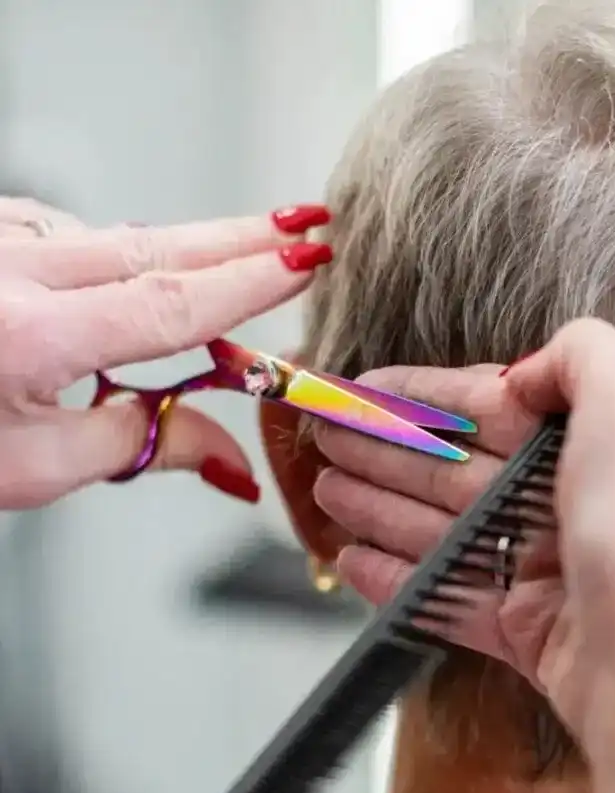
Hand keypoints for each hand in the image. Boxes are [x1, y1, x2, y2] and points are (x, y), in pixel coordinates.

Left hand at [0, 197, 331, 508]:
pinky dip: (121, 254)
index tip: (307, 261)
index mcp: (27, 336)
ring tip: (253, 252)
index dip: (248, 284)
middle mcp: (11, 271)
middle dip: (243, 236)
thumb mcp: (32, 470)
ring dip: (188, 248)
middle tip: (308, 223)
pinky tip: (142, 271)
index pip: (167, 306)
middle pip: (156, 246)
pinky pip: (72, 236)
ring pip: (116, 238)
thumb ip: (140, 447)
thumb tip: (230, 457)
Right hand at [315, 319, 614, 751]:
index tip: (363, 387)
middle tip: (327, 436)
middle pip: (454, 469)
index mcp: (588, 448)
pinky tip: (353, 561)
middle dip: (387, 448)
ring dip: (381, 508)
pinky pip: (446, 599)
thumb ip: (585, 355)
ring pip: (443, 532)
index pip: (488, 409)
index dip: (420, 396)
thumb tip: (528, 373)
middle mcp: (565, 506)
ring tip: (327, 491)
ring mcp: (542, 572)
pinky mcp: (523, 632)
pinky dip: (397, 581)